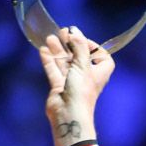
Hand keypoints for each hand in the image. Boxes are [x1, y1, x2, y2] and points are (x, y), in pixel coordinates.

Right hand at [40, 26, 114, 145]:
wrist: (69, 115)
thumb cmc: (81, 90)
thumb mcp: (83, 65)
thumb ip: (79, 46)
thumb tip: (74, 30)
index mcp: (99, 73)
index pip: (102, 57)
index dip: (94, 47)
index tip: (82, 40)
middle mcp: (86, 76)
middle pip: (80, 57)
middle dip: (71, 45)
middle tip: (63, 32)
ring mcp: (72, 81)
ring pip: (65, 62)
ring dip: (58, 50)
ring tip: (51, 38)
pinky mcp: (59, 86)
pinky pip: (54, 70)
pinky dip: (50, 60)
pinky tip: (44, 50)